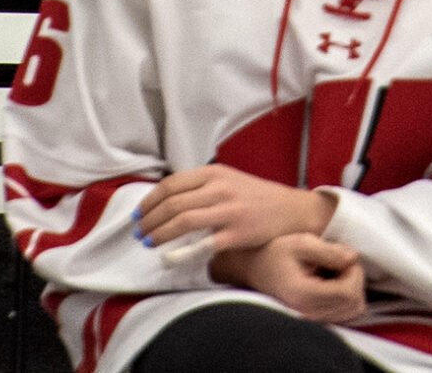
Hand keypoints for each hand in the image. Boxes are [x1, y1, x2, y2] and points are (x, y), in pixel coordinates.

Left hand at [137, 163, 331, 252]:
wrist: (292, 210)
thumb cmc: (255, 197)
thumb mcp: (228, 180)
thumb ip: (201, 187)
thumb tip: (165, 201)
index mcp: (214, 173)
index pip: (171, 184)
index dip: (150, 200)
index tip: (138, 214)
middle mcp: (220, 188)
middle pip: (173, 203)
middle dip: (150, 219)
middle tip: (139, 232)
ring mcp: (229, 211)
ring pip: (183, 221)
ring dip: (159, 234)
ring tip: (148, 242)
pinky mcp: (238, 233)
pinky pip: (203, 244)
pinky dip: (182, 252)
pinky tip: (168, 258)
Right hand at [211, 233, 364, 322]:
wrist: (256, 268)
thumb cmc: (276, 253)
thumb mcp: (301, 243)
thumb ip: (328, 251)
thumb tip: (353, 258)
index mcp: (304, 295)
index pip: (348, 293)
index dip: (354, 272)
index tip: (341, 255)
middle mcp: (309, 314)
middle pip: (354, 304)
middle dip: (354, 278)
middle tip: (338, 260)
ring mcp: (313, 321)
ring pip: (353, 311)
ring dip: (352, 287)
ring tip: (334, 270)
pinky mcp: (317, 320)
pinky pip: (346, 313)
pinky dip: (346, 296)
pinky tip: (332, 281)